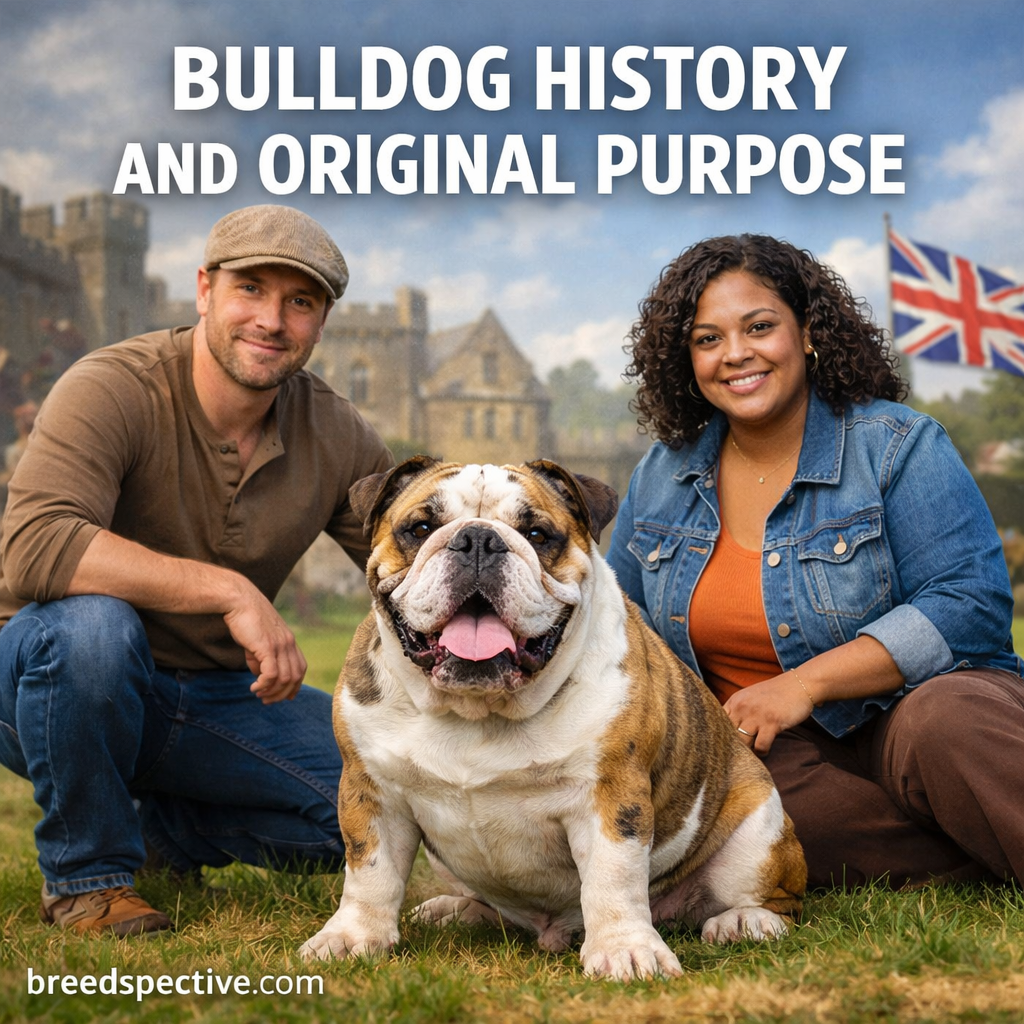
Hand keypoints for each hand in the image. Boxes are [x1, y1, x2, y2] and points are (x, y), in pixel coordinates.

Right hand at [222, 586, 306, 703]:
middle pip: (295, 677)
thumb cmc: (244, 619)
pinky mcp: (267, 647)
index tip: (286, 697)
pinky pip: (272, 674)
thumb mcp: (257, 641)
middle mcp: (289, 643)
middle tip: (267, 701)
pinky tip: (254, 687)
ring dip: (272, 691)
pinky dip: (264, 685)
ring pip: (285, 678)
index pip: (300, 668)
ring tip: (258, 695)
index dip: (295, 685)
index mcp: (289, 641)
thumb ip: (261, 659)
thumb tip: (261, 677)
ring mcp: (280, 645)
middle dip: (283, 694)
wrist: (238, 600)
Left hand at [723, 672, 814, 755]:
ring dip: (747, 751)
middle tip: (738, 755)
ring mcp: (756, 715)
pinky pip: (760, 746)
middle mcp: (742, 707)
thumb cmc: (775, 694)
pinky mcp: (772, 722)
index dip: (718, 736)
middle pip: (727, 734)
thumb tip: (726, 730)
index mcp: (735, 701)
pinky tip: (764, 751)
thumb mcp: (750, 697)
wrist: (799, 684)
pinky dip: (762, 752)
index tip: (722, 746)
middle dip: (732, 747)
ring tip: (751, 754)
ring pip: (742, 742)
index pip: (717, 722)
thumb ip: (738, 710)